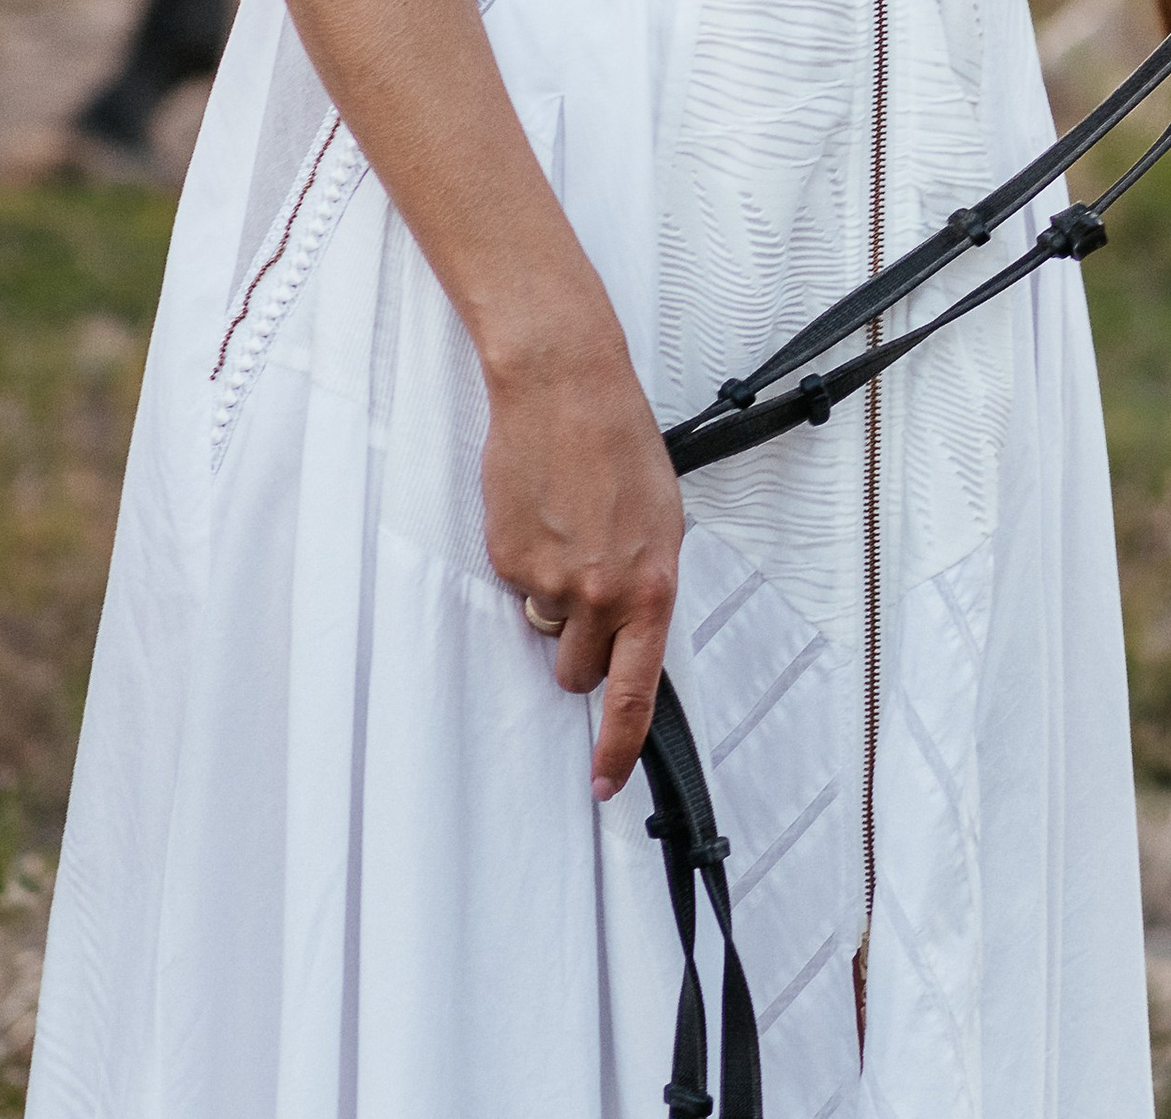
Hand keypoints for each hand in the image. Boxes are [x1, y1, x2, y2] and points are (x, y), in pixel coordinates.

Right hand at [482, 312, 684, 799]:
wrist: (566, 389)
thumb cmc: (618, 443)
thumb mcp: (662, 520)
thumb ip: (645, 585)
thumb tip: (629, 630)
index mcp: (651, 586)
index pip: (635, 693)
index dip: (617, 748)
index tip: (605, 781)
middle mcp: (601, 594)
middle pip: (577, 671)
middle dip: (578, 646)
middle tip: (586, 585)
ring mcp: (550, 581)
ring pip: (544, 627)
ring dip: (552, 599)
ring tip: (567, 532)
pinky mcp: (508, 561)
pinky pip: (516, 586)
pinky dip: (526, 560)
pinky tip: (542, 513)